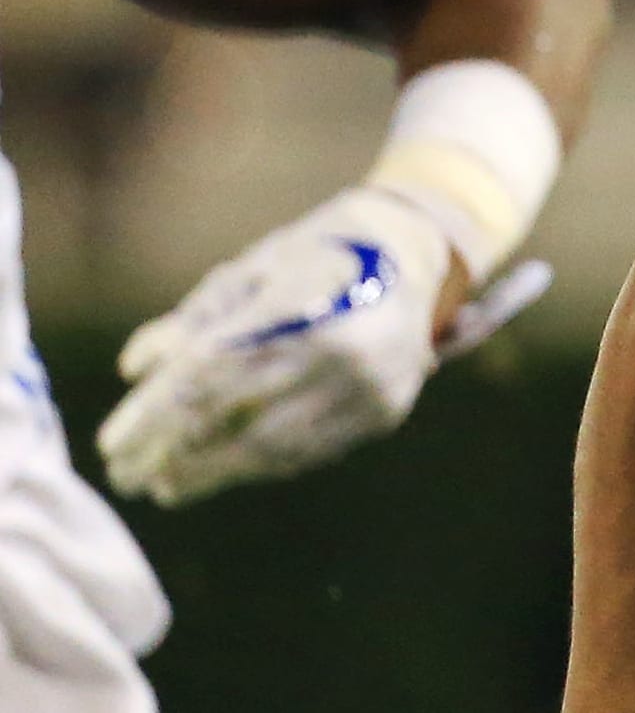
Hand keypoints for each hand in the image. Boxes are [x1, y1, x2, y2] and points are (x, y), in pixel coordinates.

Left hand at [98, 186, 500, 505]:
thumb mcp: (253, 270)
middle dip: (172, 451)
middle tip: (127, 476)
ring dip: (212, 472)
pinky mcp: (385, 411)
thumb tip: (133, 368)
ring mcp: (369, 386)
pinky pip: (311, 451)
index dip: (154, 414)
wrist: (417, 254)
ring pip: (275, 447)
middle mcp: (341, 350)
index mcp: (301, 306)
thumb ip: (195, 319)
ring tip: (167, 486)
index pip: (209, 374)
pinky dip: (260, 467)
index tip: (111, 443)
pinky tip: (223, 471)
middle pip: (238, 418)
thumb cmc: (318, 256)